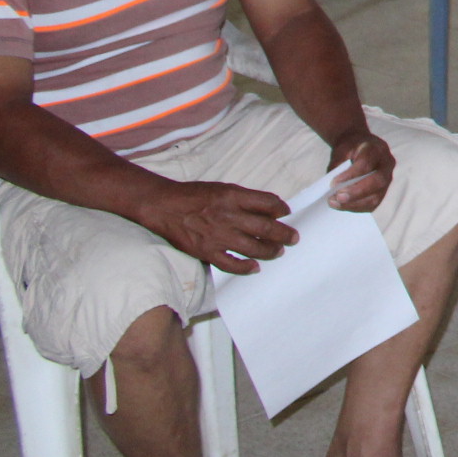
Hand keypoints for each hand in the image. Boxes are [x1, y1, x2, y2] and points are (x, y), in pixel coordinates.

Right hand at [138, 181, 295, 273]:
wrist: (163, 206)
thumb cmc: (195, 195)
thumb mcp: (223, 188)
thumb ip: (245, 198)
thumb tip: (270, 208)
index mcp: (233, 196)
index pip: (267, 202)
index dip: (281, 208)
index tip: (287, 213)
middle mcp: (228, 216)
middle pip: (265, 227)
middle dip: (283, 234)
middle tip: (293, 238)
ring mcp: (217, 235)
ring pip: (252, 247)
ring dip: (270, 251)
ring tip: (278, 252)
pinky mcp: (206, 251)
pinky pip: (230, 264)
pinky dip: (245, 268)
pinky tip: (255, 267)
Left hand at [323, 127, 395, 211]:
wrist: (360, 145)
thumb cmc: (349, 148)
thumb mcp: (341, 151)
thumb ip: (338, 167)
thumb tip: (333, 188)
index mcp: (376, 149)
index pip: (367, 163)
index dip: (351, 175)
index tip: (333, 183)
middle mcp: (387, 163)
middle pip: (378, 181)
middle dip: (356, 192)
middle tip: (337, 197)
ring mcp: (388, 178)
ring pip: (377, 196)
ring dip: (355, 203)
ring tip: (335, 203)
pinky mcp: (383, 190)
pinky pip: (373, 203)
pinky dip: (357, 207)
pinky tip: (343, 206)